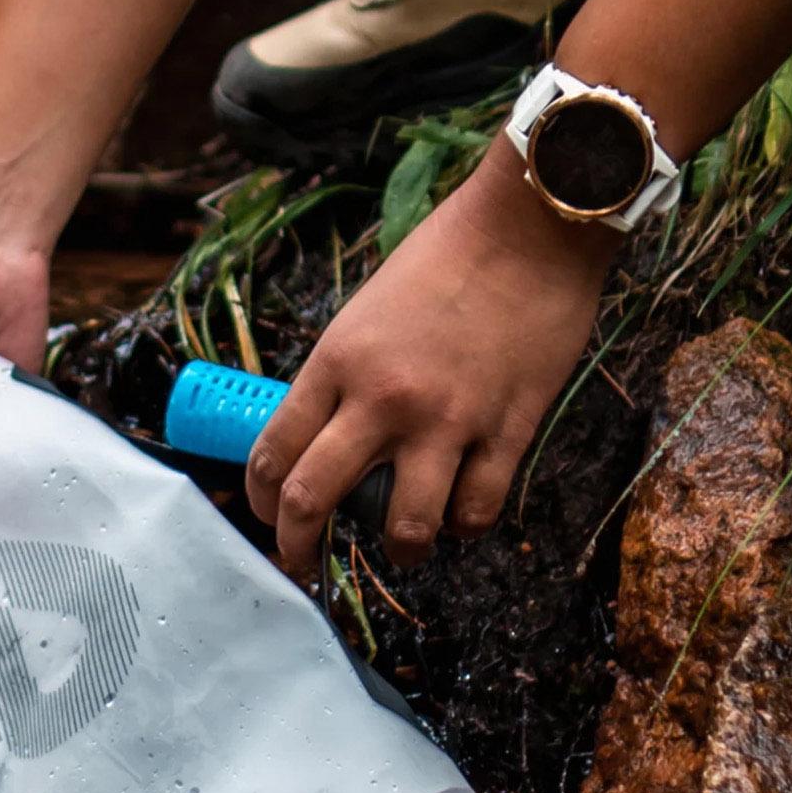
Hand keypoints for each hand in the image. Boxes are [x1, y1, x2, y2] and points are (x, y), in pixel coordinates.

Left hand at [245, 140, 610, 572]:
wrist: (529, 228)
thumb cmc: (447, 257)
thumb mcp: (364, 313)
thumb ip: (343, 377)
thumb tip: (328, 435)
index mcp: (336, 362)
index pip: (273, 452)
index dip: (262, 502)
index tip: (269, 518)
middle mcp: (382, 399)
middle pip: (314, 498)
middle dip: (299, 547)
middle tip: (303, 564)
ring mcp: (446, 420)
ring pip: (405, 528)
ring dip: (401, 550)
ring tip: (405, 544)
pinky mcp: (507, 430)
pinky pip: (478, 511)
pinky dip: (466, 524)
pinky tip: (463, 512)